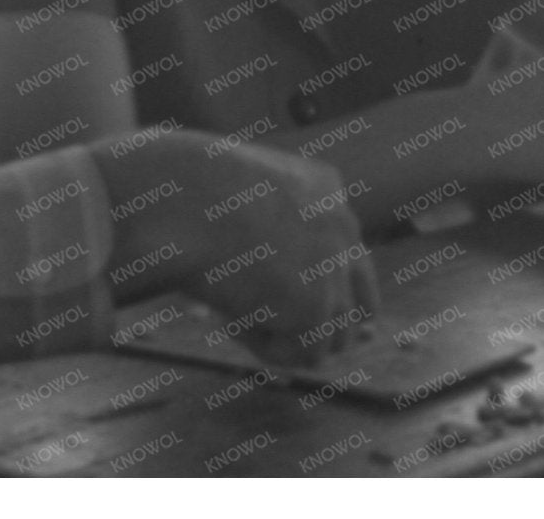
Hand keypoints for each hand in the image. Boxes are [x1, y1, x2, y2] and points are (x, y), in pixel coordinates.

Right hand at [89, 130, 378, 362]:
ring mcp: (336, 264)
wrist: (181, 199)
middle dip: (322, 331)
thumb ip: (263, 238)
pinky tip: (232, 320)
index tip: (271, 308)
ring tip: (234, 314)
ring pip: (332, 340)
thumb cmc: (182, 196)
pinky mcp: (319, 303)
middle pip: (362, 308)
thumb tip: (262, 293)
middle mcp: (343, 224)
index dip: (316, 293)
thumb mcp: (233, 203)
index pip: (346, 258)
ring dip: (286, 339)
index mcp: (324, 188)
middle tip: (270, 336)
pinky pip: (302, 355)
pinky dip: (266, 349)